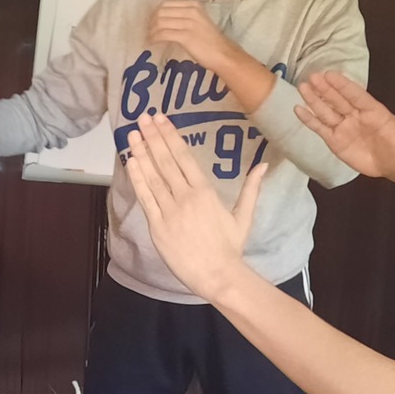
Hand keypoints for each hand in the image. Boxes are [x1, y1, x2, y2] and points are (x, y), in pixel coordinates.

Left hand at [122, 112, 264, 300]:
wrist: (217, 275)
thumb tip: (263, 166)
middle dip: (153, 137)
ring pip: (152, 176)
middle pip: (166, 161)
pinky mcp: (158, 227)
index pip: (184, 157)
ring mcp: (170, 212)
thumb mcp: (243, 216)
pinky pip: (145, 198)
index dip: (170, 136)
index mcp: (205, 192)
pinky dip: (137, 179)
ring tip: (132, 134)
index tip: (161, 120)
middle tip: (142, 118)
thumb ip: (251, 189)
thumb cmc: (230, 248)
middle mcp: (186, 197)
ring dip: (141, 153)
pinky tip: (131, 162)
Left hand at [149, 0, 239, 72]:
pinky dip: (154, 38)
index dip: (155, 13)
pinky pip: (163, 34)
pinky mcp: (185, 36)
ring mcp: (188, 23)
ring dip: (151, 31)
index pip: (167, 4)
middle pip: (161, 11)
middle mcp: (191, 11)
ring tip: (149, 38)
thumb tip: (166, 19)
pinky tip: (152, 43)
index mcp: (193, 5)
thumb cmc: (211, 41)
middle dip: (151, 21)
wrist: (223, 54)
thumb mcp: (199, 22)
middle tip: (148, 31)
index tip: (151, 22)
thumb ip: (185, 17)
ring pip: (160, 22)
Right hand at [295, 72, 394, 182]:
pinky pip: (321, 128)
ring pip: (327, 111)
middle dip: (325, 89)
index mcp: (373, 111)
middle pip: (338, 100)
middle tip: (312, 76)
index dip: (343, 85)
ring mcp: (344, 127)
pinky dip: (309, 120)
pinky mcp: (336, 141)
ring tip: (302, 87)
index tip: (330, 74)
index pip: (355, 95)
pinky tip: (298, 110)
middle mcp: (356, 115)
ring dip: (314, 100)